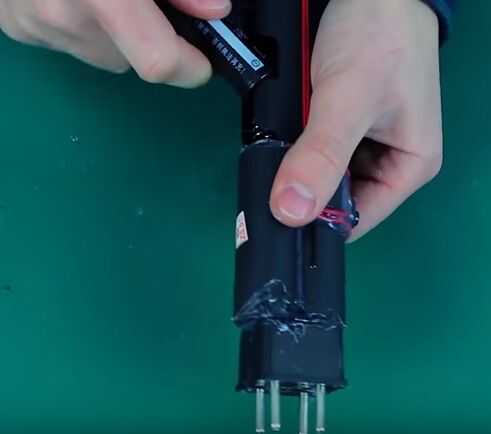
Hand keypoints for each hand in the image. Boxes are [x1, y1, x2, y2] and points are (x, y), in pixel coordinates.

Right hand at [0, 0, 230, 86]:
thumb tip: (216, 11)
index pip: (158, 61)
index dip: (189, 67)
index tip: (201, 62)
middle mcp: (63, 13)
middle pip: (132, 60)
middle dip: (149, 40)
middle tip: (140, 3)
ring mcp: (34, 24)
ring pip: (102, 54)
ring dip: (114, 33)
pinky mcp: (17, 26)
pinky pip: (71, 42)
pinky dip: (82, 26)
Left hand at [269, 0, 442, 240]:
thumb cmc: (375, 39)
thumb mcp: (347, 99)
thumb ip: (321, 154)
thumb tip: (291, 214)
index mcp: (409, 168)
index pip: (358, 218)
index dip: (319, 224)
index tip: (279, 223)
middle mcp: (389, 163)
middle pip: (338, 200)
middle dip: (305, 195)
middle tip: (267, 190)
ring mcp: (364, 144)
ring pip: (323, 177)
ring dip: (298, 171)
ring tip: (270, 163)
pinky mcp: (343, 128)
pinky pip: (315, 153)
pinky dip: (297, 150)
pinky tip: (279, 144)